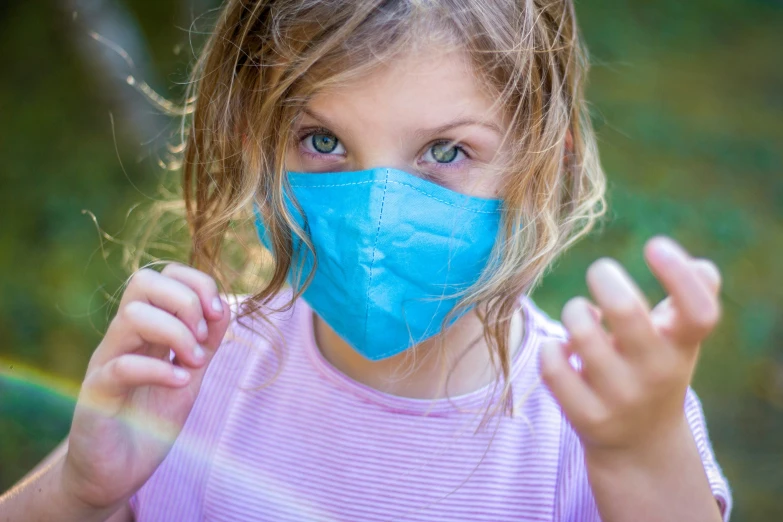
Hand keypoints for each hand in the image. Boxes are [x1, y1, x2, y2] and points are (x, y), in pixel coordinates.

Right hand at [61, 264, 230, 507]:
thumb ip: (204, 345)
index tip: (218, 315)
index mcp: (145, 330)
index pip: (164, 276)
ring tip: (194, 363)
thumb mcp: (188, 377)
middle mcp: (122, 338)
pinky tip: (180, 382)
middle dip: (186, 300)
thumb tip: (225, 308)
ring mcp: (106, 363)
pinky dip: (159, 369)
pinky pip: (122, 366)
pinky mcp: (96, 395)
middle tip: (202, 338)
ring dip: (176, 333)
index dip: (196, 283)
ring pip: (133, 316)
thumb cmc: (149, 425)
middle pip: (144, 281)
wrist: (114, 476)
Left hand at [540, 236, 720, 456]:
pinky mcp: (586, 416)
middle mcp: (656, 373)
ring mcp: (620, 398)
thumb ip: (693, 295)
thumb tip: (700, 266)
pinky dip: (550, 348)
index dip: (679, 274)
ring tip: (582, 315)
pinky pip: (553, 367)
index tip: (655, 244)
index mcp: (683, 345)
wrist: (640, 442)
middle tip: (600, 272)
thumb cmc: (656, 365)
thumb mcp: (680, 336)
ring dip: (575, 311)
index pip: (699, 311)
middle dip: (604, 277)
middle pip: (625, 311)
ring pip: (580, 333)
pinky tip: (560, 349)